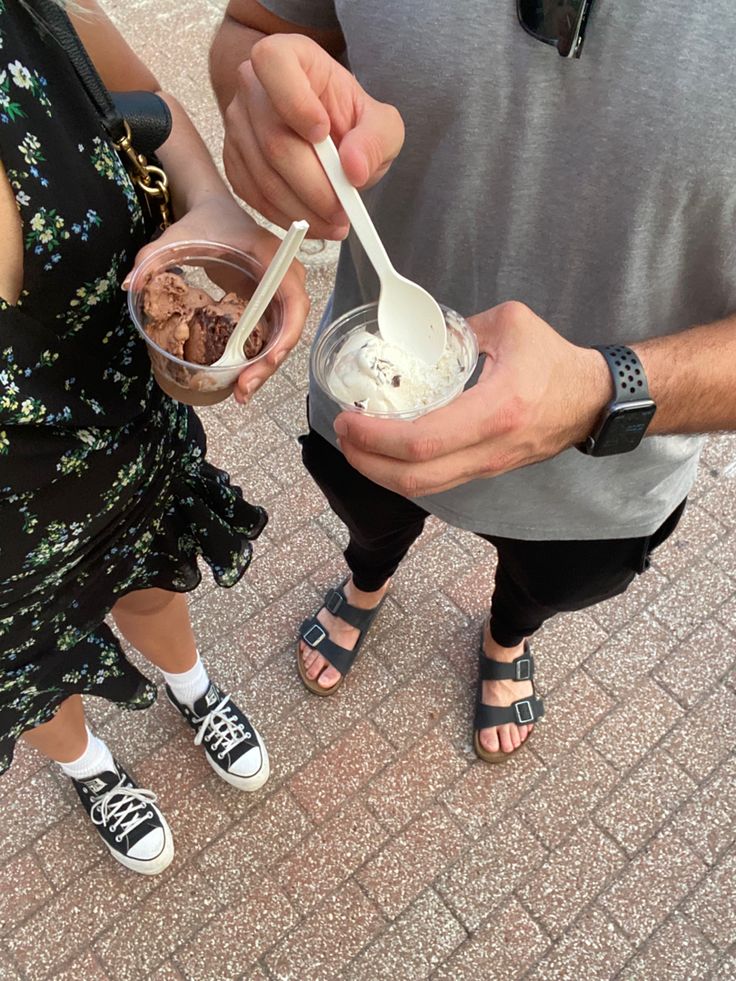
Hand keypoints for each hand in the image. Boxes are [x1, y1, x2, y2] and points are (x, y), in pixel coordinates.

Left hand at [125, 195, 309, 403]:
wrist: (216, 214)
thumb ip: (153, 256)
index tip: (269, 359)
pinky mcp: (270, 308)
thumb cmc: (205, 222)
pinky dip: (257, 360)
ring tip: (239, 392)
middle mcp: (285, 279)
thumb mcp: (178, 236)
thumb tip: (130, 285)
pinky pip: (271, 337)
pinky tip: (239, 381)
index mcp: (272, 257)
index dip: (287, 332)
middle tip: (244, 388)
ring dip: (264, 369)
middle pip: (290, 328)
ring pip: (282, 339)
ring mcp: (280, 296)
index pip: (294, 299)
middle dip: (270, 363)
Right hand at [222, 33, 403, 239]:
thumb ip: (376, 140)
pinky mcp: (235, 163)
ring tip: (334, 223)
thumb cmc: (348, 119)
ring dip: (303, 210)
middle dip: (314, 186)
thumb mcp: (380, 123)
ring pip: (264, 177)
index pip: (274, 65)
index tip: (323, 133)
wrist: (323, 132)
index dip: (295, 102)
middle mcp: (253, 87)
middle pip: (274, 141)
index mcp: (288, 56)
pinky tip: (312, 221)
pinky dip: (286, 216)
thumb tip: (355, 170)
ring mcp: (238, 126)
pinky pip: (255, 196)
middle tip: (342, 210)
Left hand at [333, 301, 613, 495]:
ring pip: (424, 489)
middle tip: (343, 436)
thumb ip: (460, 327)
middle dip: (367, 463)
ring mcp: (488, 466)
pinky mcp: (486, 471)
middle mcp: (490, 449)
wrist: (593, 400)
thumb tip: (418, 333)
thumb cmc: (555, 361)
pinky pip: (437, 483)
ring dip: (381, 472)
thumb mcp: (510, 324)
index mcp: (495, 410)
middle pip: (414, 479)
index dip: (376, 438)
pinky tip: (386, 452)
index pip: (422, 441)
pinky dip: (403, 472)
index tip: (349, 419)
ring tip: (357, 446)